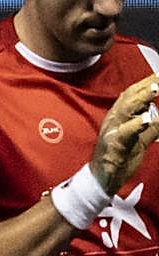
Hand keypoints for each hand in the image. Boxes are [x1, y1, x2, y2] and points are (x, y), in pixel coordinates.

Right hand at [91, 75, 158, 194]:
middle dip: (145, 86)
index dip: (145, 83)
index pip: (131, 94)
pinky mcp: (114, 147)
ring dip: (140, 99)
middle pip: (128, 98)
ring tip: (154, 89)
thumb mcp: (140, 140)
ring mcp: (111, 133)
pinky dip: (136, 125)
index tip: (158, 74)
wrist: (102, 180)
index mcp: (118, 117)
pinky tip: (147, 119)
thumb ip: (151, 127)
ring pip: (125, 111)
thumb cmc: (119, 158)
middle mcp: (113, 121)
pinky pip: (125, 134)